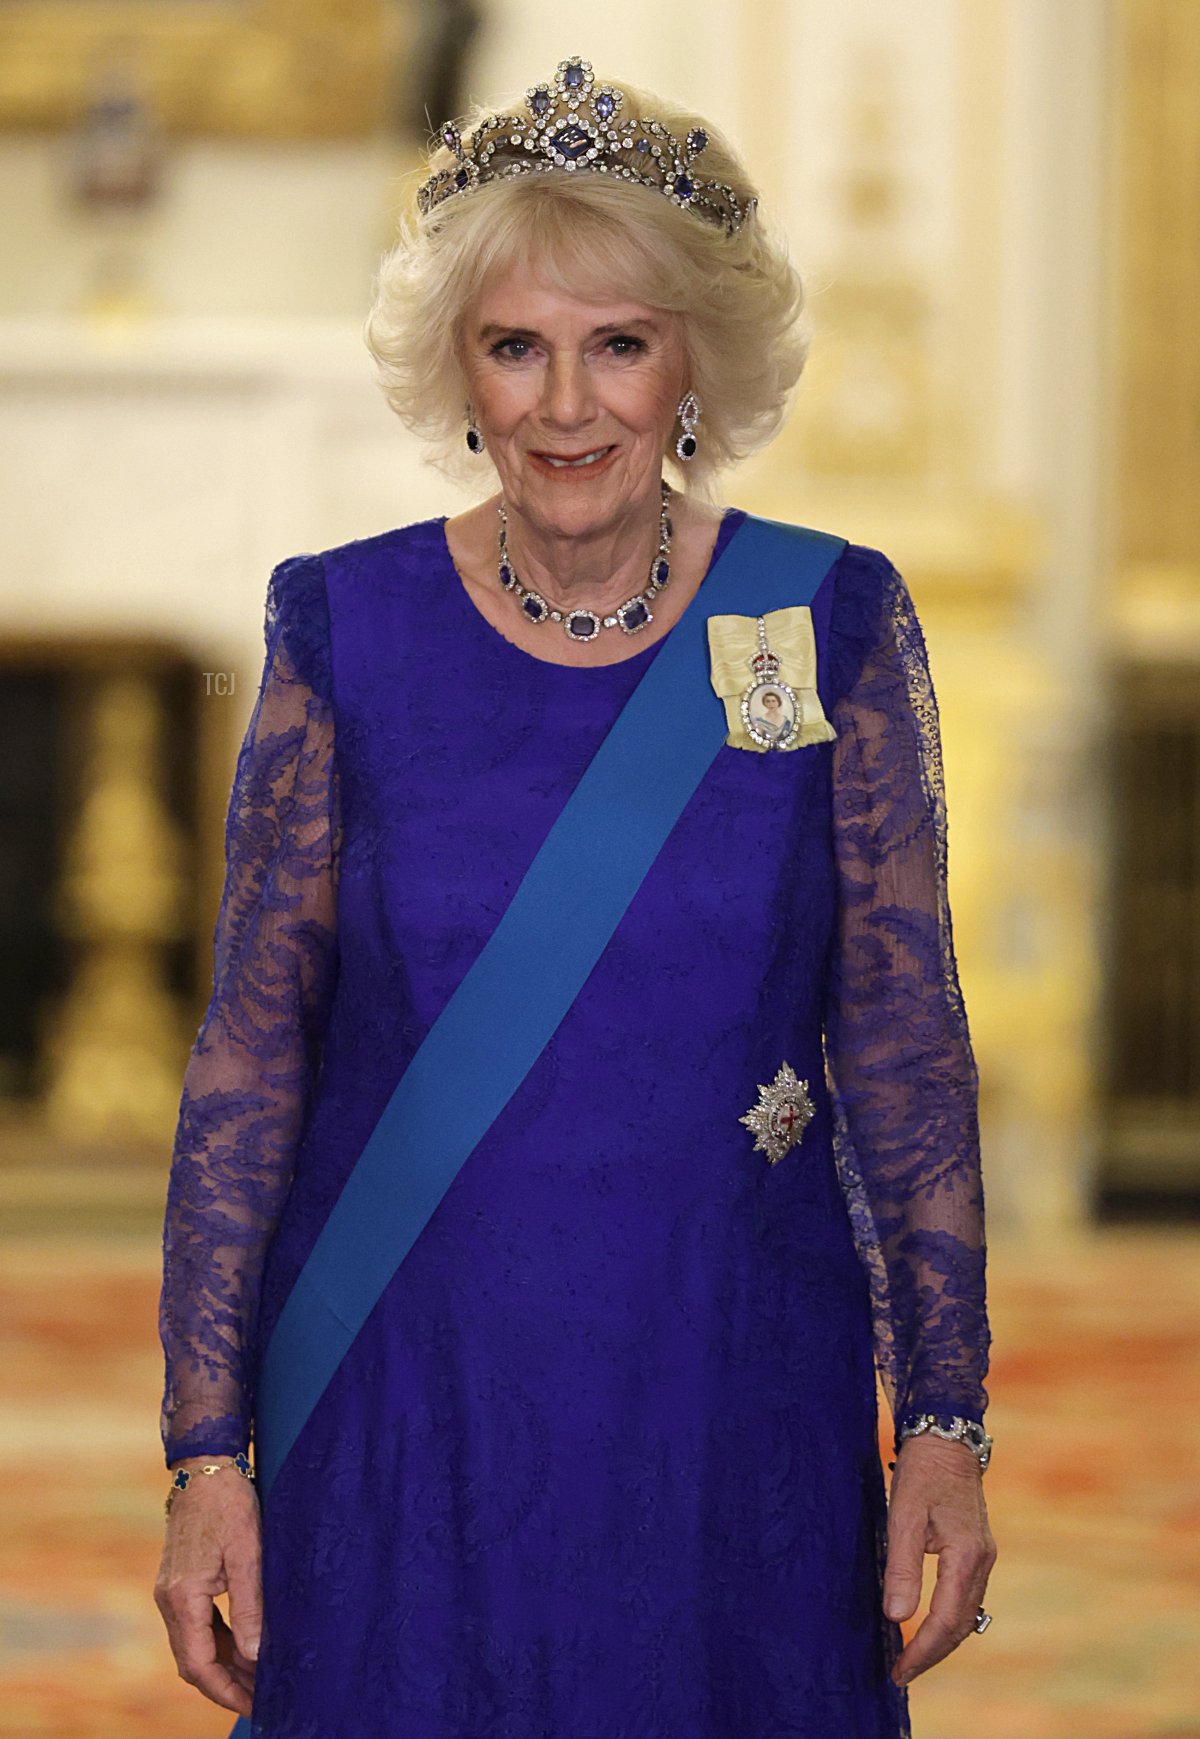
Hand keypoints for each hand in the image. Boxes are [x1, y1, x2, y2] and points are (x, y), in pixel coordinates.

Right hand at [153, 1458, 262, 1716]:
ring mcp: (171, 1593)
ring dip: (224, 1666)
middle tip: (262, 1699)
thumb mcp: (248, 1553)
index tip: (256, 1705)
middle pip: (193, 1662)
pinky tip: (244, 1649)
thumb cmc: (229, 1504)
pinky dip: (220, 1643)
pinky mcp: (180, 1583)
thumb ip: (250, 1606)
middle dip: (226, 1686)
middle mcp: (169, 1600)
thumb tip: (255, 1656)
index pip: (200, 1664)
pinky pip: (197, 1626)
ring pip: (195, 1646)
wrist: (205, 1467)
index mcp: (182, 1597)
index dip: (227, 1690)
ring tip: (259, 1680)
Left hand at [883, 1433, 996, 1688]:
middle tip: (902, 1673)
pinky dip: (949, 1618)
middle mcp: (982, 1562)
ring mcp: (984, 1555)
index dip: (922, 1651)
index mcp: (967, 1557)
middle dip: (932, 1653)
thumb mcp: (904, 1515)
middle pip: (961, 1625)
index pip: (945, 1621)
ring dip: (942, 1639)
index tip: (899, 1671)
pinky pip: (967, 1597)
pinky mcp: (977, 1548)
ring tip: (912, 1656)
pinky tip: (930, 1623)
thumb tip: (897, 1616)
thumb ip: (902, 1566)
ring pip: (967, 1614)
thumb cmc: (922, 1471)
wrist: (947, 1436)